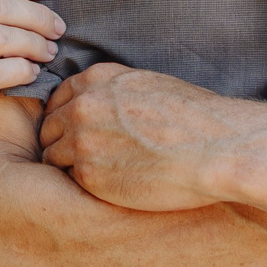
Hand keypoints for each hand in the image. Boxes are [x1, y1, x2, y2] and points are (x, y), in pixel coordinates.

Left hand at [39, 65, 266, 212]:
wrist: (218, 149)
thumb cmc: (195, 119)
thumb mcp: (148, 85)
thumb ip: (114, 92)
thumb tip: (101, 106)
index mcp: (98, 79)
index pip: (59, 98)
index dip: (67, 117)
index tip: (80, 132)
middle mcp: (82, 106)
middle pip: (48, 127)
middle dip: (61, 142)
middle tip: (86, 159)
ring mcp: (81, 141)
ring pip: (52, 156)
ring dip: (68, 167)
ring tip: (97, 176)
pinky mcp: (89, 176)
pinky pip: (68, 182)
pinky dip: (82, 187)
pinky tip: (106, 188)